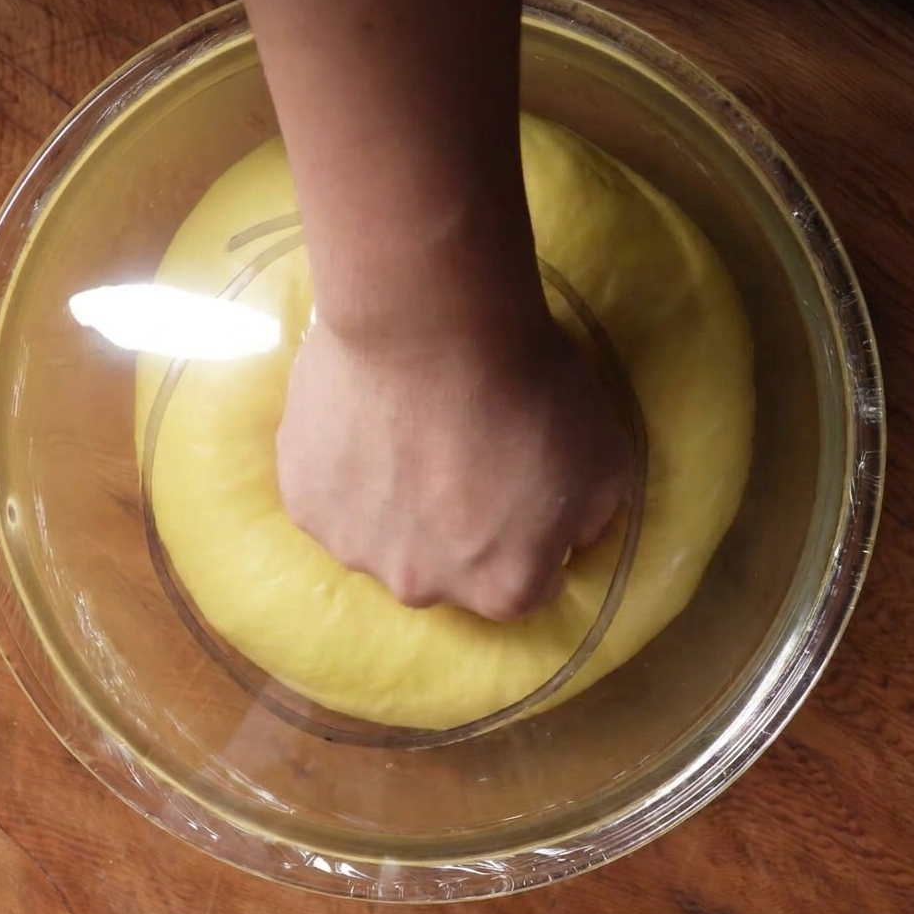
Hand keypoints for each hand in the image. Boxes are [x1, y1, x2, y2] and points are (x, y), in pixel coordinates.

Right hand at [276, 310, 628, 621]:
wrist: (431, 323)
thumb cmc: (530, 391)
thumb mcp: (608, 462)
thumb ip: (590, 520)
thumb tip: (567, 538)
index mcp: (502, 590)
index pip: (526, 581)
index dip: (529, 534)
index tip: (522, 485)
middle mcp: (424, 589)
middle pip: (447, 568)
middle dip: (458, 526)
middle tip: (460, 452)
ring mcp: (355, 549)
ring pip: (384, 536)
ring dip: (397, 503)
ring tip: (405, 432)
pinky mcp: (304, 503)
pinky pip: (334, 498)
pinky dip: (349, 472)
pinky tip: (364, 423)